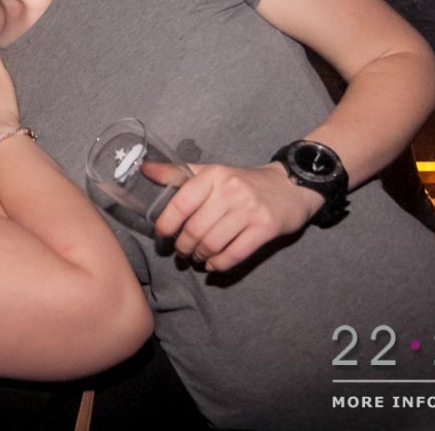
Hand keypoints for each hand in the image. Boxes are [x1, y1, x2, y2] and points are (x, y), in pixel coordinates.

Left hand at [148, 162, 322, 271]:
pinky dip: (219, 264)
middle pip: (195, 229)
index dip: (166, 225)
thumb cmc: (243, 182)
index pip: (181, 204)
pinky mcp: (265, 228)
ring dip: (199, 256)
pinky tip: (213, 264)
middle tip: (181, 251)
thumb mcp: (211, 172)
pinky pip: (234, 254)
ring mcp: (249, 210)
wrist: (290, 186)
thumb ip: (178, 173)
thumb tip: (144, 169)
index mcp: (213, 175)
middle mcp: (230, 190)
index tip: (162, 235)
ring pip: (212, 243)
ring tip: (196, 257)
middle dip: (183, 246)